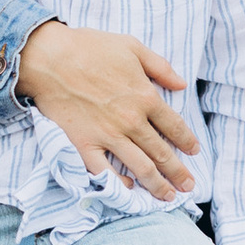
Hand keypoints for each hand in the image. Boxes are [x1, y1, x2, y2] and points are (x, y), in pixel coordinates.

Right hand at [17, 21, 201, 196]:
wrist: (50, 58)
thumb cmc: (90, 47)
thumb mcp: (132, 47)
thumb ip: (160, 67)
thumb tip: (182, 84)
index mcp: (145, 96)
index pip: (174, 126)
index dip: (187, 141)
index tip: (195, 152)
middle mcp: (131, 121)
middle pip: (161, 152)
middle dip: (178, 172)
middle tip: (189, 186)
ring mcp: (108, 135)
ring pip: (140, 167)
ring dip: (157, 185)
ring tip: (168, 197)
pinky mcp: (84, 144)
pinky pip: (104, 171)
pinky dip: (118, 184)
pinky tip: (128, 190)